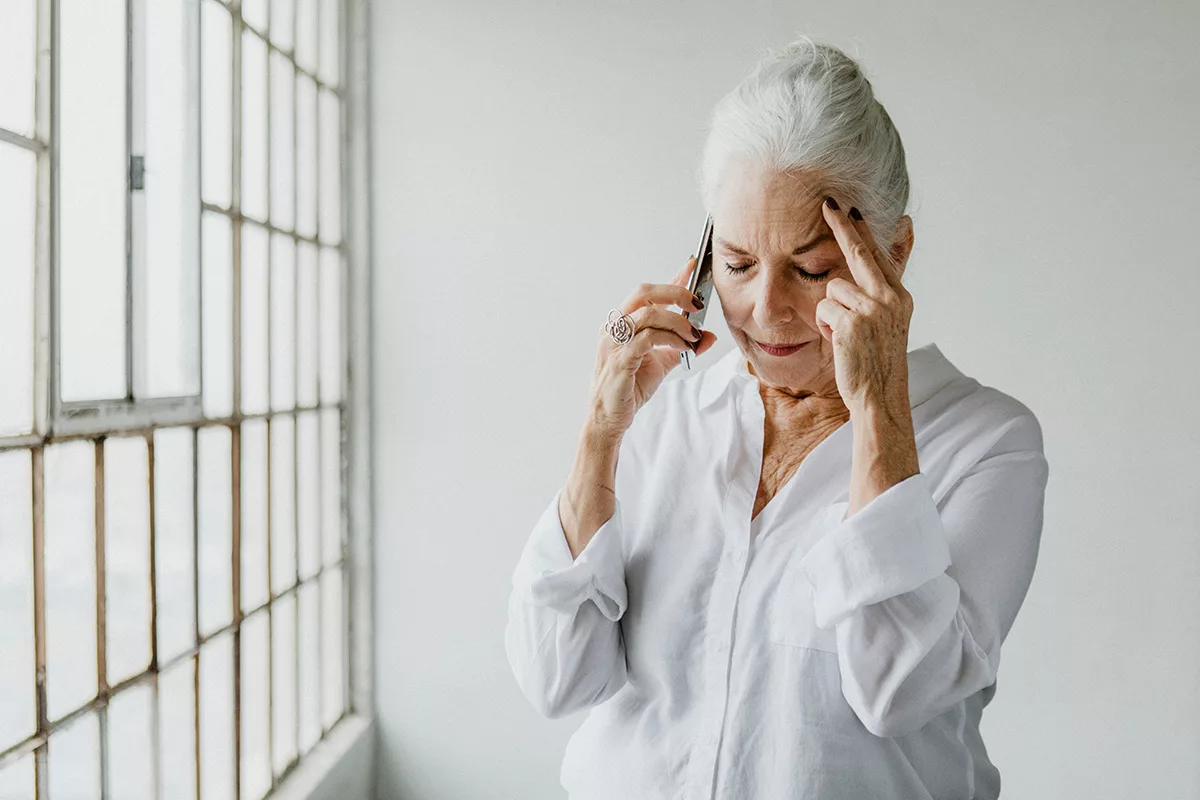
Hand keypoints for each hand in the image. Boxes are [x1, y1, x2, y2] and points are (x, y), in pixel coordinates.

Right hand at [587, 256, 718, 437]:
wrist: (609, 417)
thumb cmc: (629, 388)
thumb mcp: (662, 362)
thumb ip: (683, 346)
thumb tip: (710, 335)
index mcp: (623, 323)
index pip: (649, 293)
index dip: (672, 278)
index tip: (693, 265)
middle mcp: (615, 327)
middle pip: (644, 293)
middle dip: (675, 293)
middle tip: (697, 305)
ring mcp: (615, 342)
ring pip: (647, 314)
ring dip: (677, 322)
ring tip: (693, 336)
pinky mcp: (620, 360)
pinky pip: (647, 338)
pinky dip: (670, 339)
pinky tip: (683, 348)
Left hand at [815, 198, 913, 415]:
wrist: (880, 397)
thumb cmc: (877, 362)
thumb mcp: (887, 323)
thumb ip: (882, 294)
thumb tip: (881, 283)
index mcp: (900, 297)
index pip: (878, 256)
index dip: (863, 233)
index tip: (853, 210)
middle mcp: (891, 298)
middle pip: (859, 254)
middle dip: (843, 227)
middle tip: (829, 203)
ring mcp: (873, 309)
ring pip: (832, 291)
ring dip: (830, 314)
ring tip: (845, 337)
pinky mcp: (853, 322)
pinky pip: (823, 310)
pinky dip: (825, 327)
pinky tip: (840, 344)